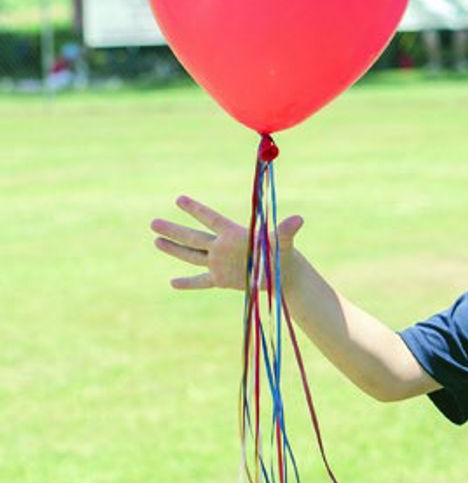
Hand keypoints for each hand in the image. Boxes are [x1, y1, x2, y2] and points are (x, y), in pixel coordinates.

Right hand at [150, 195, 302, 290]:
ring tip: (155, 241)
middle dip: (174, 231)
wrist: (282, 272)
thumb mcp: (284, 241)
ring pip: (192, 256)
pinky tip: (172, 283)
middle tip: (153, 222)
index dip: (196, 210)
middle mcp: (222, 247)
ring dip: (174, 250)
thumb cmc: (283, 252)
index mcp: (234, 235)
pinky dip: (188, 283)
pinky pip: (201, 281)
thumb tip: (299, 219)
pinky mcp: (221, 280)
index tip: (179, 199)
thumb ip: (287, 230)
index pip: (211, 219)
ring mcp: (219, 263)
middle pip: (193, 238)